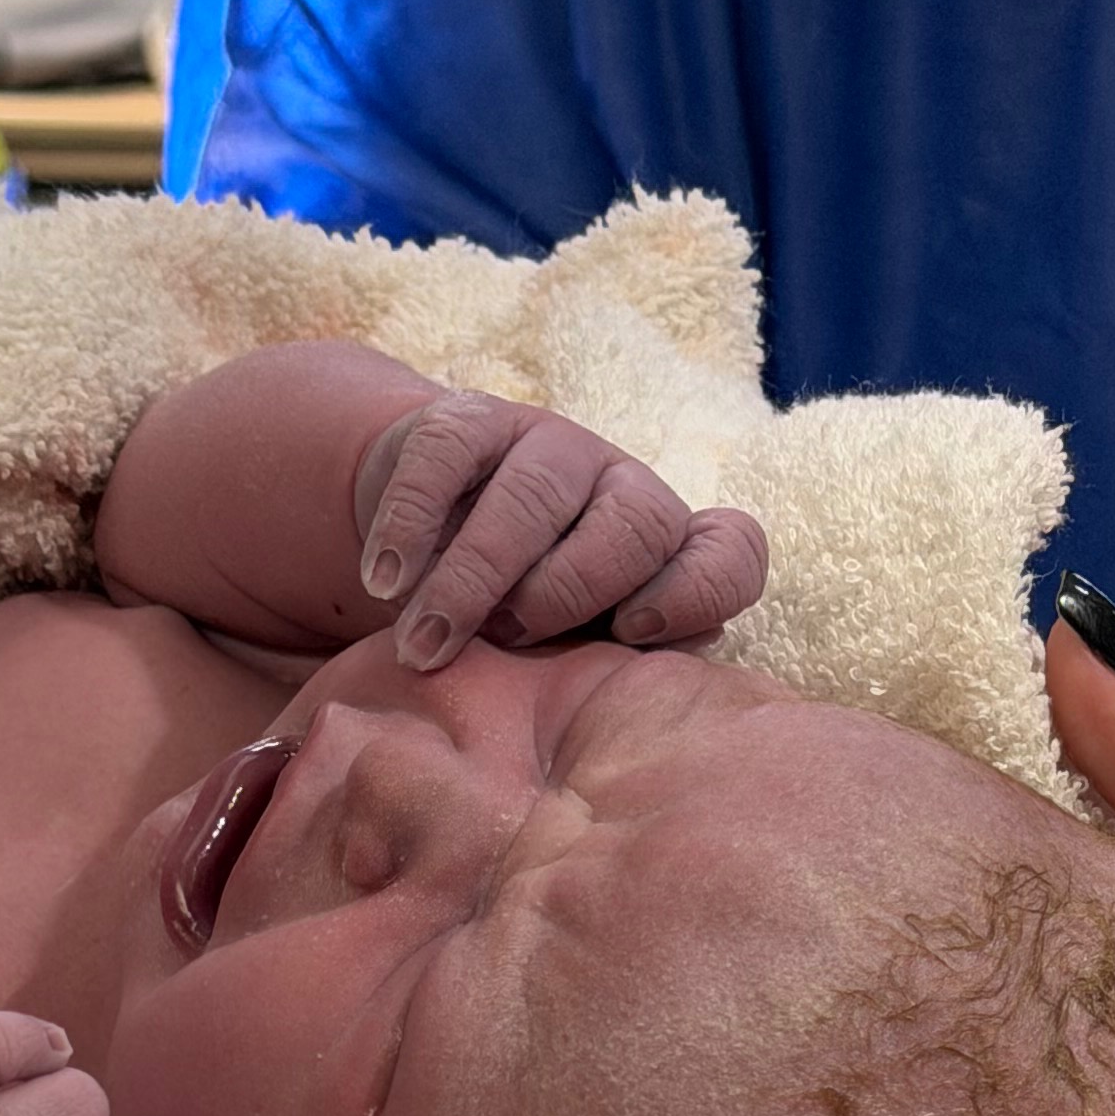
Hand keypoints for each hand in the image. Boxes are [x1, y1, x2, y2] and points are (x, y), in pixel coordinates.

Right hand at [352, 393, 768, 671]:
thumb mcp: (565, 653)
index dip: (697, 592)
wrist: (420, 542)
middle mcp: (620, 487)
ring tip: (424, 645)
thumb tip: (624, 693)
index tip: (635, 631)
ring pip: (535, 498)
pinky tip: (385, 581)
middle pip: (635, 525)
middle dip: (564, 594)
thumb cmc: (507, 621)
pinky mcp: (471, 422)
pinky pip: (446, 462)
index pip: (730, 555)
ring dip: (473, 580)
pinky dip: (411, 527)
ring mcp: (549, 445)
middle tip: (501, 643)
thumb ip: (602, 670)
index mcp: (664, 552)